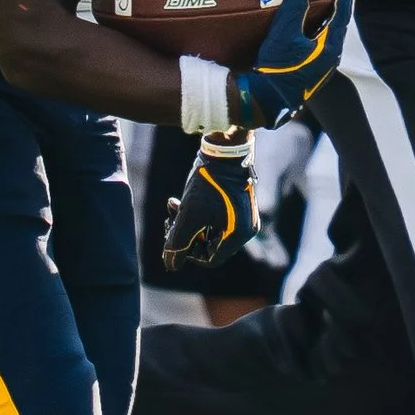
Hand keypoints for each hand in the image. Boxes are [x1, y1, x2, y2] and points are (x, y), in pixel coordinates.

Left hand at [162, 137, 258, 270]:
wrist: (225, 149)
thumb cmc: (208, 182)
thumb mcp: (188, 213)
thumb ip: (177, 241)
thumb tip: (171, 265)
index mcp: (238, 235)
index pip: (209, 259)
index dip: (187, 253)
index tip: (173, 238)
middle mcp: (245, 229)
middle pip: (208, 245)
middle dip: (185, 234)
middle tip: (169, 222)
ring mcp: (243, 217)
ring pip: (208, 231)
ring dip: (187, 222)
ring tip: (172, 206)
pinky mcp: (237, 205)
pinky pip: (215, 219)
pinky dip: (197, 213)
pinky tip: (179, 200)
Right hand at [231, 0, 354, 130]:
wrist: (264, 103)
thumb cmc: (275, 69)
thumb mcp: (284, 32)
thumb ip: (296, 4)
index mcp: (331, 45)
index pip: (344, 8)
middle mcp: (330, 56)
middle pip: (340, 19)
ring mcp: (319, 64)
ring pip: (328, 31)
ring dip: (326, 11)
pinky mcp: (307, 69)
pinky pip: (315, 39)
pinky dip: (313, 24)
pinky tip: (300, 22)